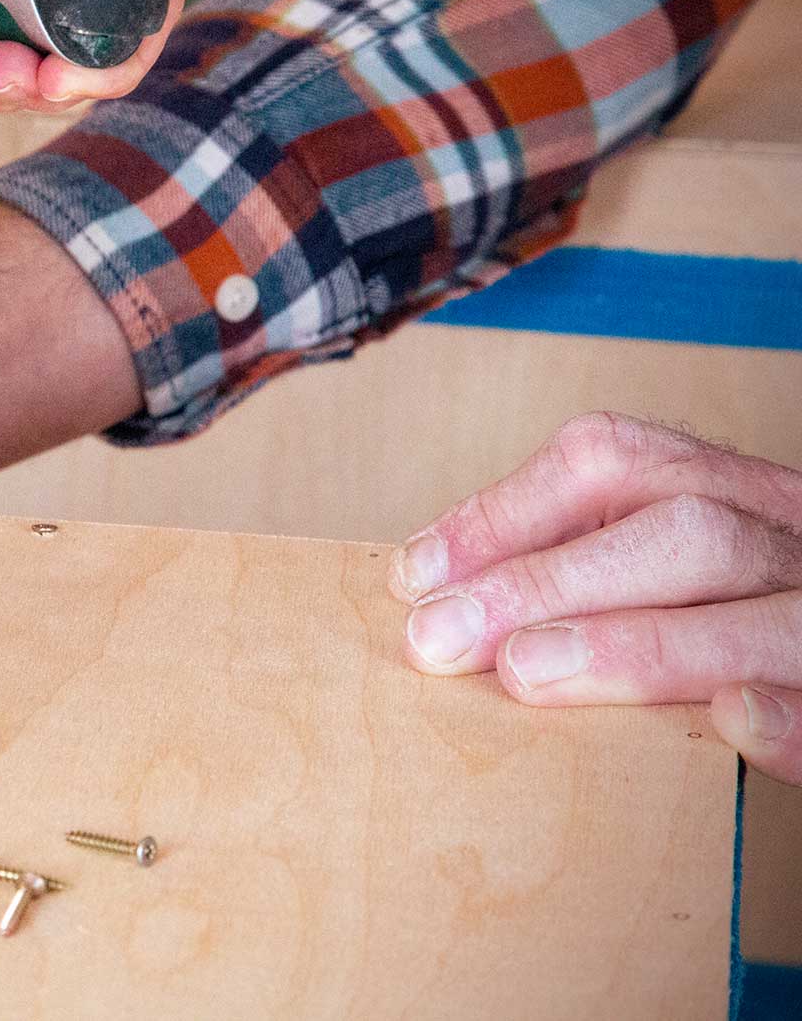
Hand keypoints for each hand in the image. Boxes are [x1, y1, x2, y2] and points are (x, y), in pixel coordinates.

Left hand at [392, 413, 801, 784]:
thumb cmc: (735, 614)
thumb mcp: (663, 563)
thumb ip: (576, 563)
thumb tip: (431, 590)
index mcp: (732, 492)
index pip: (610, 461)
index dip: (504, 512)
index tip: (417, 575)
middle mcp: (791, 539)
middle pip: (684, 533)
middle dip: (547, 583)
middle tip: (442, 638)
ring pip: (761, 614)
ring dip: (637, 646)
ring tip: (527, 672)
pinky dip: (790, 718)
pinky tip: (734, 720)